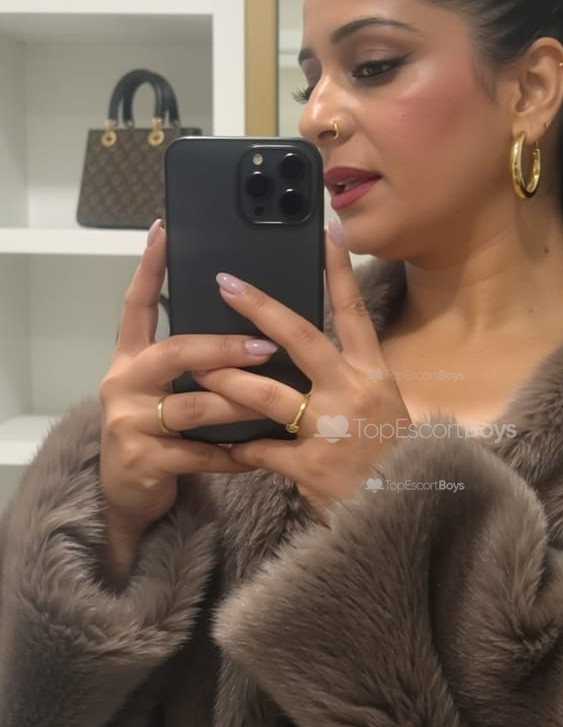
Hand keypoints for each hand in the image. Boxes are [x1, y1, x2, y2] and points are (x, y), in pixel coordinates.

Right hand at [99, 219, 282, 533]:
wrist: (127, 495)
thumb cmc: (158, 434)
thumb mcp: (165, 391)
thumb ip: (191, 363)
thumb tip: (248, 327)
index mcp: (131, 359)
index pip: (136, 305)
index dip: (149, 268)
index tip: (165, 231)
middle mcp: (124, 383)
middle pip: (174, 352)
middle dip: (224, 347)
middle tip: (267, 347)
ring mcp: (130, 423)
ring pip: (193, 406)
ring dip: (238, 404)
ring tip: (275, 402)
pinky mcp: (143, 461)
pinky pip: (198, 454)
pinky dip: (232, 454)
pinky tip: (258, 454)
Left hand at [190, 224, 411, 522]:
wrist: (404, 513)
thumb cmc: (392, 459)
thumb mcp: (384, 409)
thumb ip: (349, 381)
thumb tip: (310, 355)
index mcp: (374, 374)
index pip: (354, 313)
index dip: (339, 271)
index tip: (327, 231)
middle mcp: (353, 392)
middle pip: (299, 339)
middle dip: (258, 309)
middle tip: (225, 282)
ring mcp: (331, 428)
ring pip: (265, 393)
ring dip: (226, 381)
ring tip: (196, 371)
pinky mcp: (309, 466)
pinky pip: (260, 450)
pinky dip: (240, 449)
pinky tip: (224, 449)